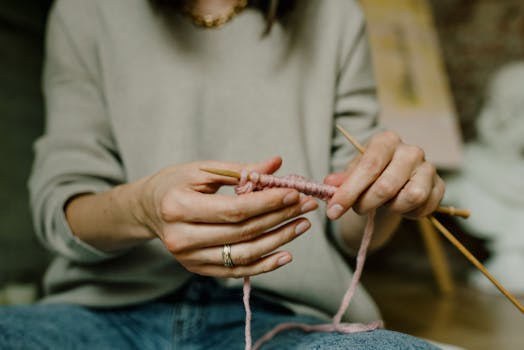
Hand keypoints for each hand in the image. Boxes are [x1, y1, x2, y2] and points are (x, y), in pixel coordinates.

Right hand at [138, 157, 317, 277]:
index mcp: (178, 207)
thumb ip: (240, 170)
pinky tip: (286, 254)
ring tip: (301, 225)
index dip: (267, 202)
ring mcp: (188, 258)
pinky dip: (264, 265)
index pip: (234, 209)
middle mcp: (181, 238)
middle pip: (242, 232)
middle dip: (279, 218)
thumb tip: (276, 165)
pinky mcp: (197, 268)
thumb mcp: (202, 169)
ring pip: (243, 255)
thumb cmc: (175, 183)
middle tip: (305, 206)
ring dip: (278, 241)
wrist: (148, 209)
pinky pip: (236, 270)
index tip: (293, 192)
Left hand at [324, 131, 444, 219]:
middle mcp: (411, 151)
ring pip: (410, 197)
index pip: (369, 166)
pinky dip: (408, 214)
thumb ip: (341, 180)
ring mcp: (428, 168)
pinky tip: (400, 207)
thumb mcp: (352, 174)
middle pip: (387, 185)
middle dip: (366, 204)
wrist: (394, 181)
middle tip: (358, 209)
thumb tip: (328, 184)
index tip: (333, 211)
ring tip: (384, 204)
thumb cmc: (371, 174)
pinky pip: (423, 207)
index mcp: (386, 141)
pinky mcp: (440, 186)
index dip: (349, 191)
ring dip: (391, 208)